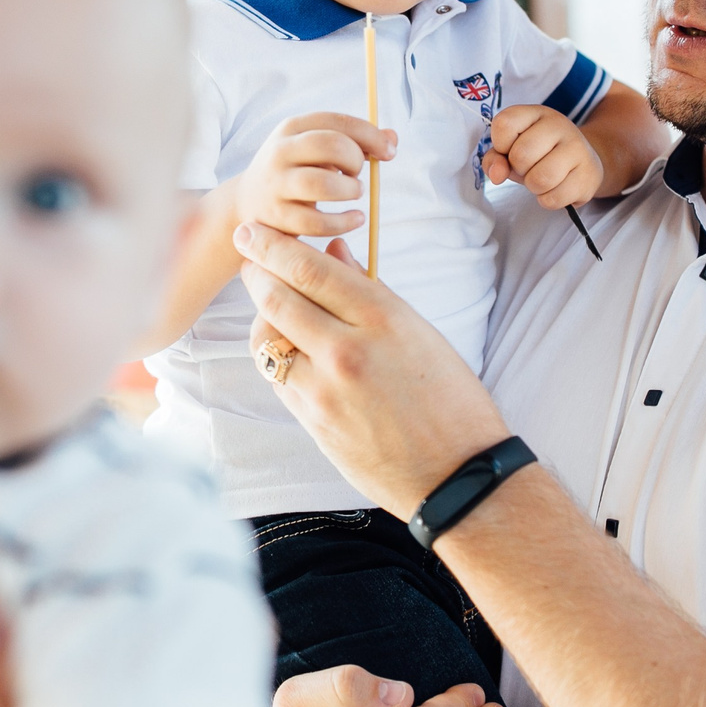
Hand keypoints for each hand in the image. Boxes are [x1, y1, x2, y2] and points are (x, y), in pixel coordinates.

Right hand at [234, 112, 395, 240]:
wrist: (246, 204)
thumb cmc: (294, 172)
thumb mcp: (316, 150)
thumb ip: (355, 142)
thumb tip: (393, 136)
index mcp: (292, 128)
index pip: (337, 121)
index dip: (370, 135)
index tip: (390, 152)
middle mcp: (280, 152)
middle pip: (330, 146)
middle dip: (356, 160)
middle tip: (358, 174)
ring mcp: (275, 185)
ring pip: (323, 184)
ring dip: (350, 190)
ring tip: (354, 193)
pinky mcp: (276, 217)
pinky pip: (318, 222)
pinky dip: (344, 222)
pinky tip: (355, 218)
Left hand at [235, 223, 509, 517]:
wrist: (457, 475)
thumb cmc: (450, 399)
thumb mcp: (419, 332)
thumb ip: (369, 290)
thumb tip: (333, 251)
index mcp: (383, 319)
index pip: (309, 269)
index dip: (271, 245)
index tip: (252, 231)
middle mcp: (347, 351)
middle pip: (276, 297)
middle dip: (256, 272)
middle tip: (248, 256)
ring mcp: (325, 390)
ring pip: (267, 340)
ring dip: (262, 316)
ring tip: (271, 304)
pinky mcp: (312, 422)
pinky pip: (278, 378)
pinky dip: (276, 356)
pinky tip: (288, 347)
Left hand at [484, 105, 605, 207]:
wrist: (582, 163)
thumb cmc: (540, 155)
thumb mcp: (512, 150)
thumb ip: (495, 158)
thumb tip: (497, 175)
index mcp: (535, 113)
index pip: (504, 124)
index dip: (500, 144)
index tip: (510, 149)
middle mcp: (559, 125)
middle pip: (521, 155)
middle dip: (518, 169)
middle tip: (529, 167)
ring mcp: (578, 148)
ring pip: (540, 179)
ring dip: (534, 187)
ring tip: (542, 179)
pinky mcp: (589, 174)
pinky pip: (554, 198)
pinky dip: (548, 200)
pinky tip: (556, 188)